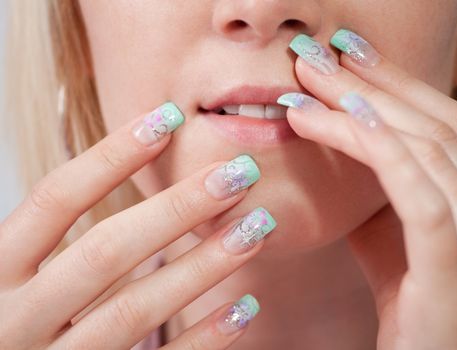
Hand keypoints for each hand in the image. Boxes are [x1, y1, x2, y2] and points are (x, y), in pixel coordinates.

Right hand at [0, 103, 273, 348]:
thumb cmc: (15, 317)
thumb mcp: (14, 273)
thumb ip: (56, 237)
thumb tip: (134, 162)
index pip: (55, 200)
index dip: (111, 156)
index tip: (169, 118)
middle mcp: (16, 318)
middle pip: (105, 253)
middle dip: (177, 209)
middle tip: (239, 174)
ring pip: (134, 310)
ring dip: (203, 266)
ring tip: (256, 227)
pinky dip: (203, 338)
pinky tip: (244, 307)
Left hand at [280, 31, 456, 348]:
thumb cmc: (419, 324)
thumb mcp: (403, 252)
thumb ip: (389, 202)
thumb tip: (350, 149)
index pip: (456, 127)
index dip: (403, 84)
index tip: (354, 58)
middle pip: (443, 129)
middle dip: (376, 85)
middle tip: (321, 61)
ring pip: (430, 153)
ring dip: (362, 111)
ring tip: (311, 88)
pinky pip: (423, 198)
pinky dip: (380, 151)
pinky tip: (341, 122)